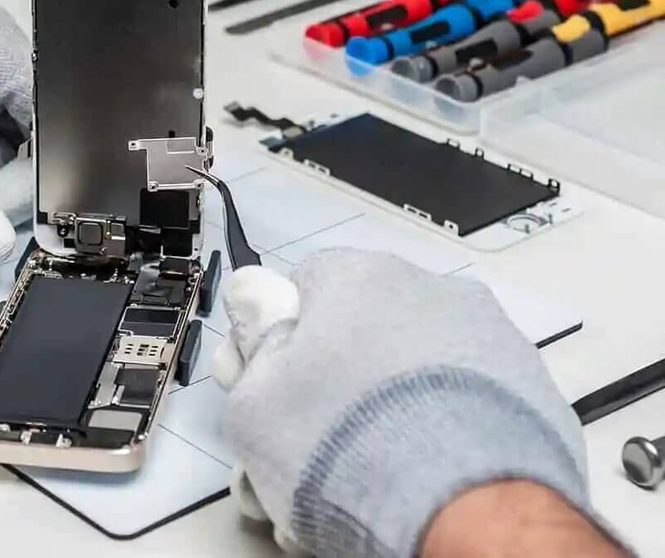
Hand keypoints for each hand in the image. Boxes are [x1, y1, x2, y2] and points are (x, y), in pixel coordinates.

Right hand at [214, 249, 591, 556]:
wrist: (464, 510)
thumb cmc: (346, 449)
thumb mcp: (252, 403)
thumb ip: (253, 348)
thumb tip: (262, 320)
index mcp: (357, 275)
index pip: (304, 287)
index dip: (284, 341)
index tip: (280, 388)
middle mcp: (429, 289)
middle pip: (365, 324)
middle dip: (342, 375)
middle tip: (322, 438)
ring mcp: (490, 336)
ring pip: (419, 363)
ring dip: (395, 401)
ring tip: (380, 466)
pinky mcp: (533, 388)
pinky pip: (470, 399)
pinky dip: (447, 428)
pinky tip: (428, 474)